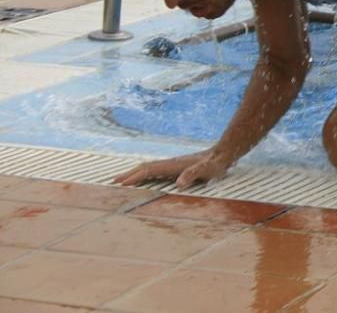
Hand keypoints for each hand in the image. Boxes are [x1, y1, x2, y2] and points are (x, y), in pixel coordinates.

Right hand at [112, 150, 230, 188]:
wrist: (223, 153)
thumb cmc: (215, 164)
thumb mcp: (206, 170)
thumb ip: (193, 174)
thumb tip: (179, 182)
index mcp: (173, 165)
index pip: (149, 170)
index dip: (135, 177)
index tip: (121, 183)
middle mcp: (170, 163)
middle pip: (145, 167)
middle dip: (129, 174)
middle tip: (113, 181)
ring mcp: (173, 164)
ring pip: (149, 168)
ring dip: (135, 173)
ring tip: (123, 179)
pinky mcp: (177, 167)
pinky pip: (156, 170)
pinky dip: (145, 173)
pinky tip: (144, 177)